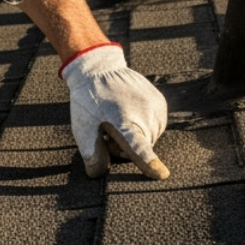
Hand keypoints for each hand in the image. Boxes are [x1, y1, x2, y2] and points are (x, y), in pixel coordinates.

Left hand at [61, 43, 169, 180]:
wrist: (99, 69)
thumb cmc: (88, 101)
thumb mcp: (83, 127)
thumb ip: (90, 152)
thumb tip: (97, 174)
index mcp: (124, 123)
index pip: (139, 148)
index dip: (149, 163)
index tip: (162, 175)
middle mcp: (145, 115)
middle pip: (141, 150)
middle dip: (124, 148)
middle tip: (107, 133)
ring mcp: (156, 108)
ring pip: (149, 139)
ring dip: (135, 137)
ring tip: (117, 120)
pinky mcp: (161, 103)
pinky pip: (155, 127)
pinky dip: (143, 126)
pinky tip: (129, 114)